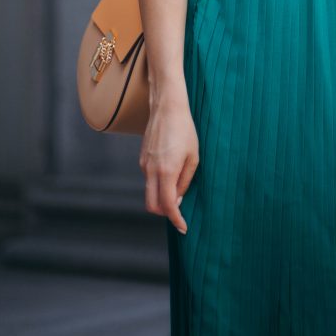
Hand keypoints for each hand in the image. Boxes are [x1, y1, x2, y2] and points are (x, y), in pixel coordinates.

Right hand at [139, 88, 198, 233]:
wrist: (167, 107)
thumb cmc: (185, 130)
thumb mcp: (193, 157)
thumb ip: (185, 181)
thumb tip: (177, 199)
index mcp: (166, 171)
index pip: (167, 205)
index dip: (175, 219)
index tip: (183, 227)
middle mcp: (151, 170)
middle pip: (151, 205)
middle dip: (164, 213)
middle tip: (179, 212)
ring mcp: (144, 164)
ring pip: (149, 192)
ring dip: (161, 197)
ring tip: (178, 188)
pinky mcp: (142, 158)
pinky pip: (148, 179)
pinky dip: (158, 184)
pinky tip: (170, 173)